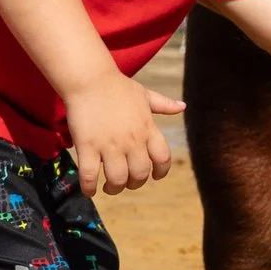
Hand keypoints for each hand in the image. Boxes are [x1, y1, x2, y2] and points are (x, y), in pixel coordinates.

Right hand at [64, 71, 179, 196]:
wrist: (89, 79)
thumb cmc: (117, 87)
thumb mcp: (145, 95)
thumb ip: (163, 105)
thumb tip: (183, 107)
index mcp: (148, 128)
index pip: (163, 158)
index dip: (161, 171)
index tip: (155, 176)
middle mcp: (132, 140)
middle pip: (140, 174)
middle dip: (134, 183)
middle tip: (126, 182)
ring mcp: (109, 144)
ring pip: (117, 179)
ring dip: (114, 188)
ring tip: (110, 188)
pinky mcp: (87, 146)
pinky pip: (89, 176)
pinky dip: (89, 188)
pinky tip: (89, 190)